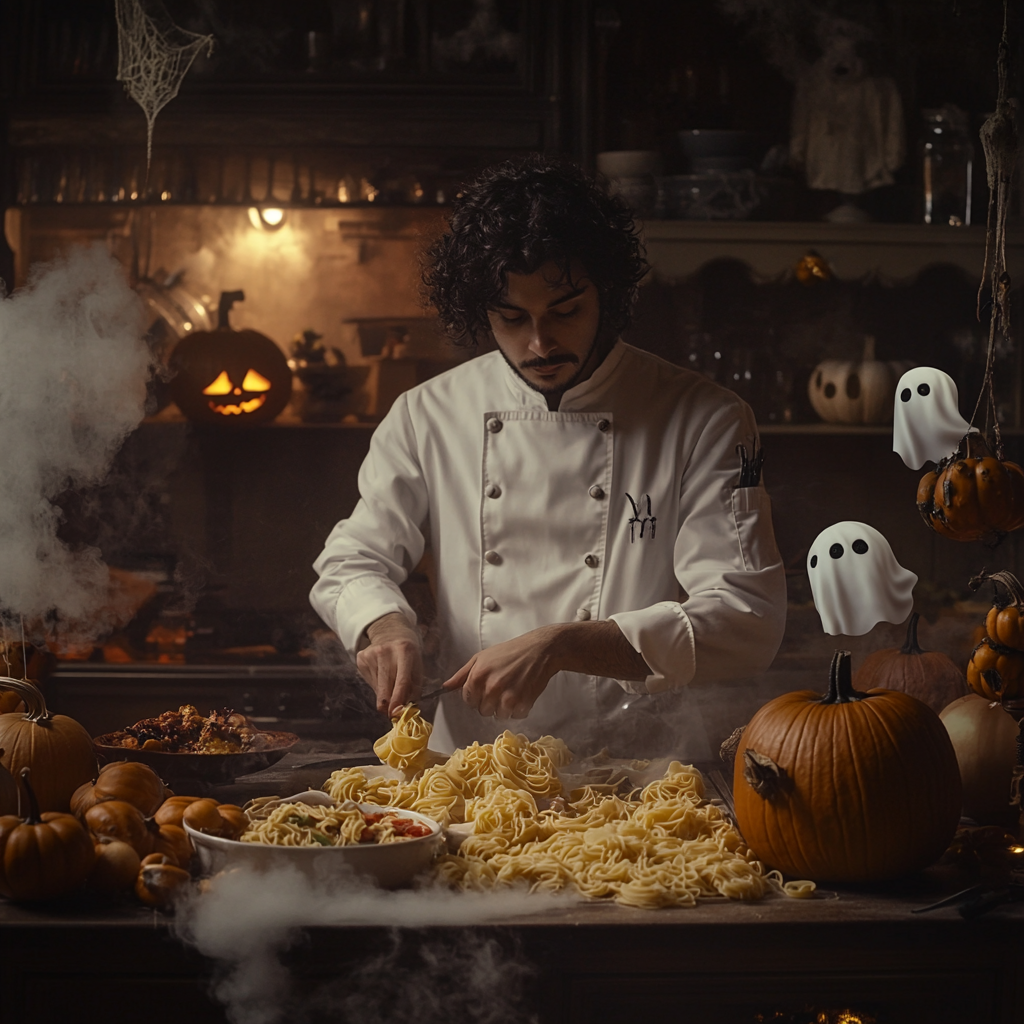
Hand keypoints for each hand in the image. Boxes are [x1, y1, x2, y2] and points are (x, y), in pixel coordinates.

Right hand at [357, 613, 423, 716]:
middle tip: (392, 713)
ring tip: (390, 682)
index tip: (396, 713)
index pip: (402, 680)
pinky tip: (381, 673)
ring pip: (377, 687)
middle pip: (385, 687)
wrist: (389, 630)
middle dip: (388, 705)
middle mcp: (386, 652)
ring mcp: (371, 654)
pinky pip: (370, 682)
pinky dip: (377, 684)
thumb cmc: (407, 651)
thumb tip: (408, 709)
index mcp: (405, 651)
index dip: (398, 699)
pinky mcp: (361, 658)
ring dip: (384, 693)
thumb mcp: (417, 664)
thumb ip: (415, 687)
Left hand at [444, 625, 560, 719]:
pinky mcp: (524, 703)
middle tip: (500, 688)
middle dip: (490, 702)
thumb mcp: (481, 657)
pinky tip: (521, 693)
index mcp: (478, 676)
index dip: (476, 696)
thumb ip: (461, 674)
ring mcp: (508, 697)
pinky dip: (518, 709)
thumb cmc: (509, 652)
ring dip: (504, 707)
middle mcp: (491, 688)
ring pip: (499, 715)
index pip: (468, 700)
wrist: (539, 650)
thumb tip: (445, 687)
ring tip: (511, 690)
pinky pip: (515, 716)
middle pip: (483, 710)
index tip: (485, 688)